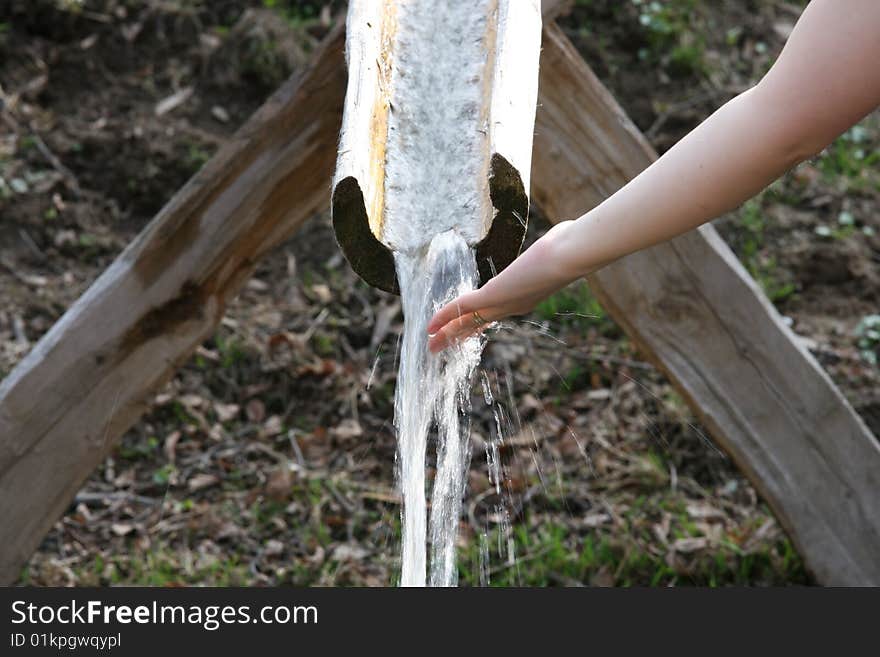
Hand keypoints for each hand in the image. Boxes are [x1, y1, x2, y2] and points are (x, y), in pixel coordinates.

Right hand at [427, 220, 582, 352]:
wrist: (571, 256)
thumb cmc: (569, 248)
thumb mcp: (554, 250)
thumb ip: (552, 246)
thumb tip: (559, 235)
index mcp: (526, 298)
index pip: (494, 314)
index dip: (476, 322)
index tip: (464, 328)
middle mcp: (512, 306)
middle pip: (478, 325)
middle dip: (458, 336)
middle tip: (441, 347)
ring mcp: (501, 303)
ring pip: (467, 322)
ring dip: (447, 334)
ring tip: (432, 346)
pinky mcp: (492, 295)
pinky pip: (462, 308)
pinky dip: (444, 317)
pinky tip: (430, 326)